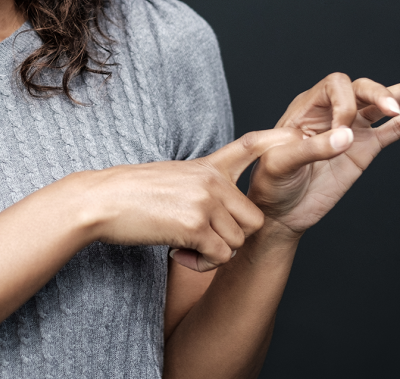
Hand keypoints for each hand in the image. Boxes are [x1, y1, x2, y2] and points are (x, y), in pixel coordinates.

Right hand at [89, 129, 297, 271]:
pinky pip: (220, 257)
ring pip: (237, 242)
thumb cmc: (130, 192)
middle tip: (203, 240)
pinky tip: (178, 255)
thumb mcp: (172, 175)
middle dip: (233, 237)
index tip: (297, 136)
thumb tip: (219, 209)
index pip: (250, 147)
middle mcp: (212, 180)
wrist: (102, 200)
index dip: (277, 141)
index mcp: (207, 165)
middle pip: (253, 219)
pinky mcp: (194, 225)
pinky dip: (202, 264)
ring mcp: (205, 201)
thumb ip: (201, 185)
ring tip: (184, 247)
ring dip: (215, 254)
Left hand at [248, 72, 399, 234]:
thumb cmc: (271, 182)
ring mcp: (351, 129)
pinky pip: (396, 129)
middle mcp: (330, 113)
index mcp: (306, 107)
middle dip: (377, 93)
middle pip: (360, 87)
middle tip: (390, 108)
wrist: (281, 211)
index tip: (340, 131)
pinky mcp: (365, 148)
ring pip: (381, 104)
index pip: (334, 86)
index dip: (345, 103)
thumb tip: (347, 135)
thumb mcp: (280, 162)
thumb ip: (312, 148)